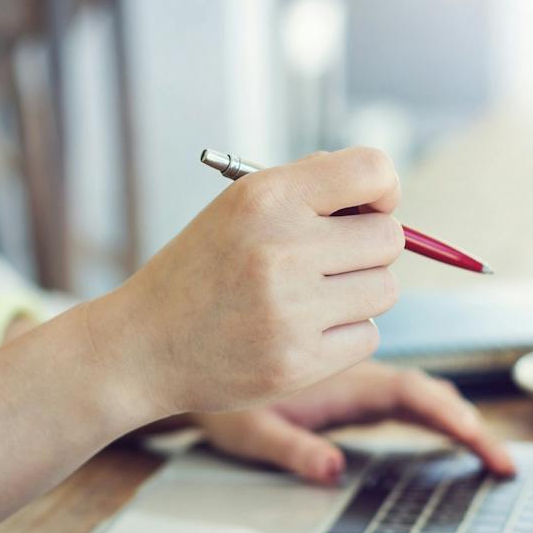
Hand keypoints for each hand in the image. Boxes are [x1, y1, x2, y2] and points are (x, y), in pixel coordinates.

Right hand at [90, 148, 405, 419]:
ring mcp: (291, 309)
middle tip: (330, 263)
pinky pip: (367, 337)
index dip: (384, 191)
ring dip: (358, 296)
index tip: (368, 209)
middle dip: (369, 250)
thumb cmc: (202, 271)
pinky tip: (301, 333)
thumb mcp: (238, 208)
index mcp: (267, 197)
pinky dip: (344, 337)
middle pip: (389, 239)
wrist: (143, 346)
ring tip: (310, 299)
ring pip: (384, 290)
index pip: (372, 171)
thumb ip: (307, 188)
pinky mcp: (299, 362)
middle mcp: (282, 248)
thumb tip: (380, 190)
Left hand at [194, 361, 516, 483]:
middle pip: (425, 393)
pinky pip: (399, 395)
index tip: (474, 436)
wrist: (187, 356)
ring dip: (456, 416)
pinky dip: (431, 412)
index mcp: (339, 380)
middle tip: (502, 463)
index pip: (407, 394)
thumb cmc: (212, 392)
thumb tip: (333, 470)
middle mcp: (353, 374)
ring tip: (492, 456)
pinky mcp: (346, 386)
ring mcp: (353, 379)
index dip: (446, 413)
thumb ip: (291, 448)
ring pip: (417, 391)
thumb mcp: (248, 429)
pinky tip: (449, 434)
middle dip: (468, 423)